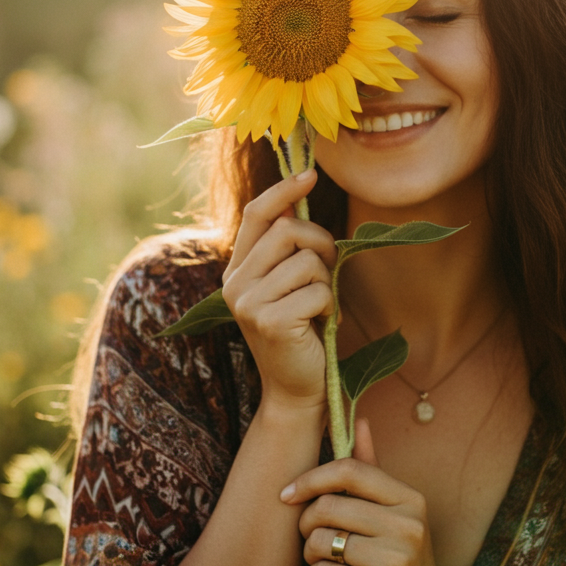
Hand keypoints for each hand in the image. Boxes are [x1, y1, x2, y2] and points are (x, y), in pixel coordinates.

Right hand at [222, 169, 337, 412]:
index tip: (311, 176)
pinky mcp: (270, 321)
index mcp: (237, 270)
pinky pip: (317, 291)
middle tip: (330, 267)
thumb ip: (287, 249)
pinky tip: (320, 324)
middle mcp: (235, 284)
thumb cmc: (300, 332)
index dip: (284, 191)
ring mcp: (249, 303)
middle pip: (287, 230)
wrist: (296, 389)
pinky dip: (329, 305)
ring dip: (326, 281)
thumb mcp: (289, 285)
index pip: (257, 214)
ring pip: (307, 261)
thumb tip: (295, 200)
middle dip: (321, 243)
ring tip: (320, 306)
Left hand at [282, 419, 455, 565]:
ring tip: (326, 561)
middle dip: (306, 522)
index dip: (311, 478)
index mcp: (411, 500)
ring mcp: (395, 561)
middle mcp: (408, 527)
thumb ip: (374, 469)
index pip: (350, 471)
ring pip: (320, 540)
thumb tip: (359, 420)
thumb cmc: (405, 565)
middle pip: (328, 506)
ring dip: (311, 553)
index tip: (288, 494)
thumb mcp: (399, 515)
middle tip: (310, 537)